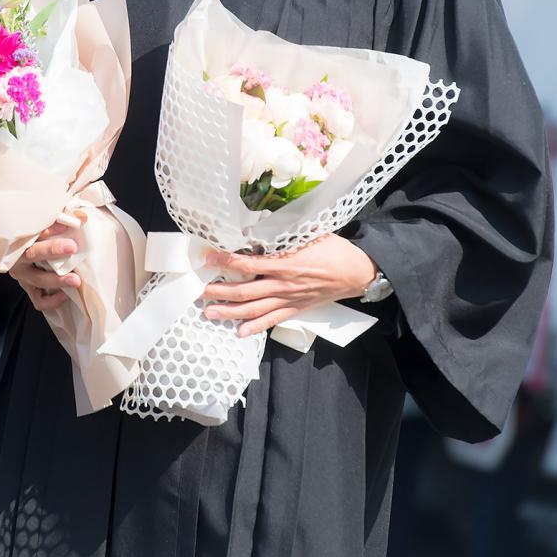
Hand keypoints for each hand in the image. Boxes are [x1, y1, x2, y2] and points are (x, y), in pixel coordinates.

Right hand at [9, 213, 85, 313]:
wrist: (21, 256)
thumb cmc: (37, 238)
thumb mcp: (42, 227)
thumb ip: (58, 220)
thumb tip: (80, 216)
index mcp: (20, 238)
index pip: (33, 231)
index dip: (49, 228)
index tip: (65, 224)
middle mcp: (18, 257)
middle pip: (33, 253)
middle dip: (52, 250)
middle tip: (72, 247)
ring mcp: (23, 275)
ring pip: (37, 279)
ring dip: (57, 280)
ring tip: (75, 280)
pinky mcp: (28, 289)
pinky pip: (38, 300)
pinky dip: (52, 300)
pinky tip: (65, 294)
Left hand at [203, 236, 377, 337]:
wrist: (356, 271)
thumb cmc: (333, 249)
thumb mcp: (308, 232)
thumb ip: (283, 232)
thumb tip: (260, 224)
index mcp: (285, 262)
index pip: (247, 263)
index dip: (225, 261)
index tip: (208, 258)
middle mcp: (283, 284)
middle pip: (245, 291)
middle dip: (220, 292)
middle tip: (200, 292)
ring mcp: (288, 299)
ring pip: (254, 309)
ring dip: (230, 312)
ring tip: (210, 313)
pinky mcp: (295, 309)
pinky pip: (272, 320)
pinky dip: (255, 327)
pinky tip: (239, 331)